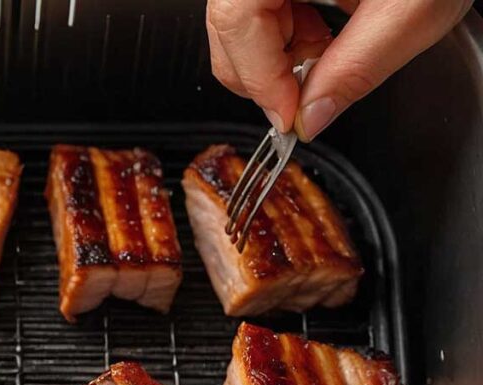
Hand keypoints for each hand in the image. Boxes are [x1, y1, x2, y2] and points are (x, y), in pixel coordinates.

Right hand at [206, 0, 471, 140]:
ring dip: (279, 50)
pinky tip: (323, 26)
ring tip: (327, 46)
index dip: (259, 77)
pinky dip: (286, 28)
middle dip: (265, 69)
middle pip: (229, 22)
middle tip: (307, 90)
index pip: (236, 19)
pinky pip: (259, 4)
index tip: (288, 116)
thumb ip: (357, 67)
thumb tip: (311, 116)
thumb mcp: (412, 9)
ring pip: (240, 18)